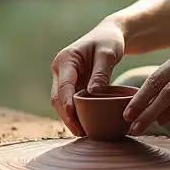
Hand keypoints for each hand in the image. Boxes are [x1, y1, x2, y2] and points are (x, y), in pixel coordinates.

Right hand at [50, 21, 125, 136]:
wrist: (110, 35)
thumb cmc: (109, 41)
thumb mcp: (108, 53)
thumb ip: (101, 73)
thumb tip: (93, 94)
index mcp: (66, 59)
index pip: (64, 85)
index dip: (67, 102)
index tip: (73, 116)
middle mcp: (61, 70)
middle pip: (58, 98)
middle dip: (67, 116)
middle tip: (81, 132)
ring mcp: (65, 79)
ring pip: (63, 103)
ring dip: (71, 118)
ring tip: (84, 134)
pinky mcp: (73, 85)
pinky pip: (72, 102)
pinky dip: (77, 114)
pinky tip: (86, 126)